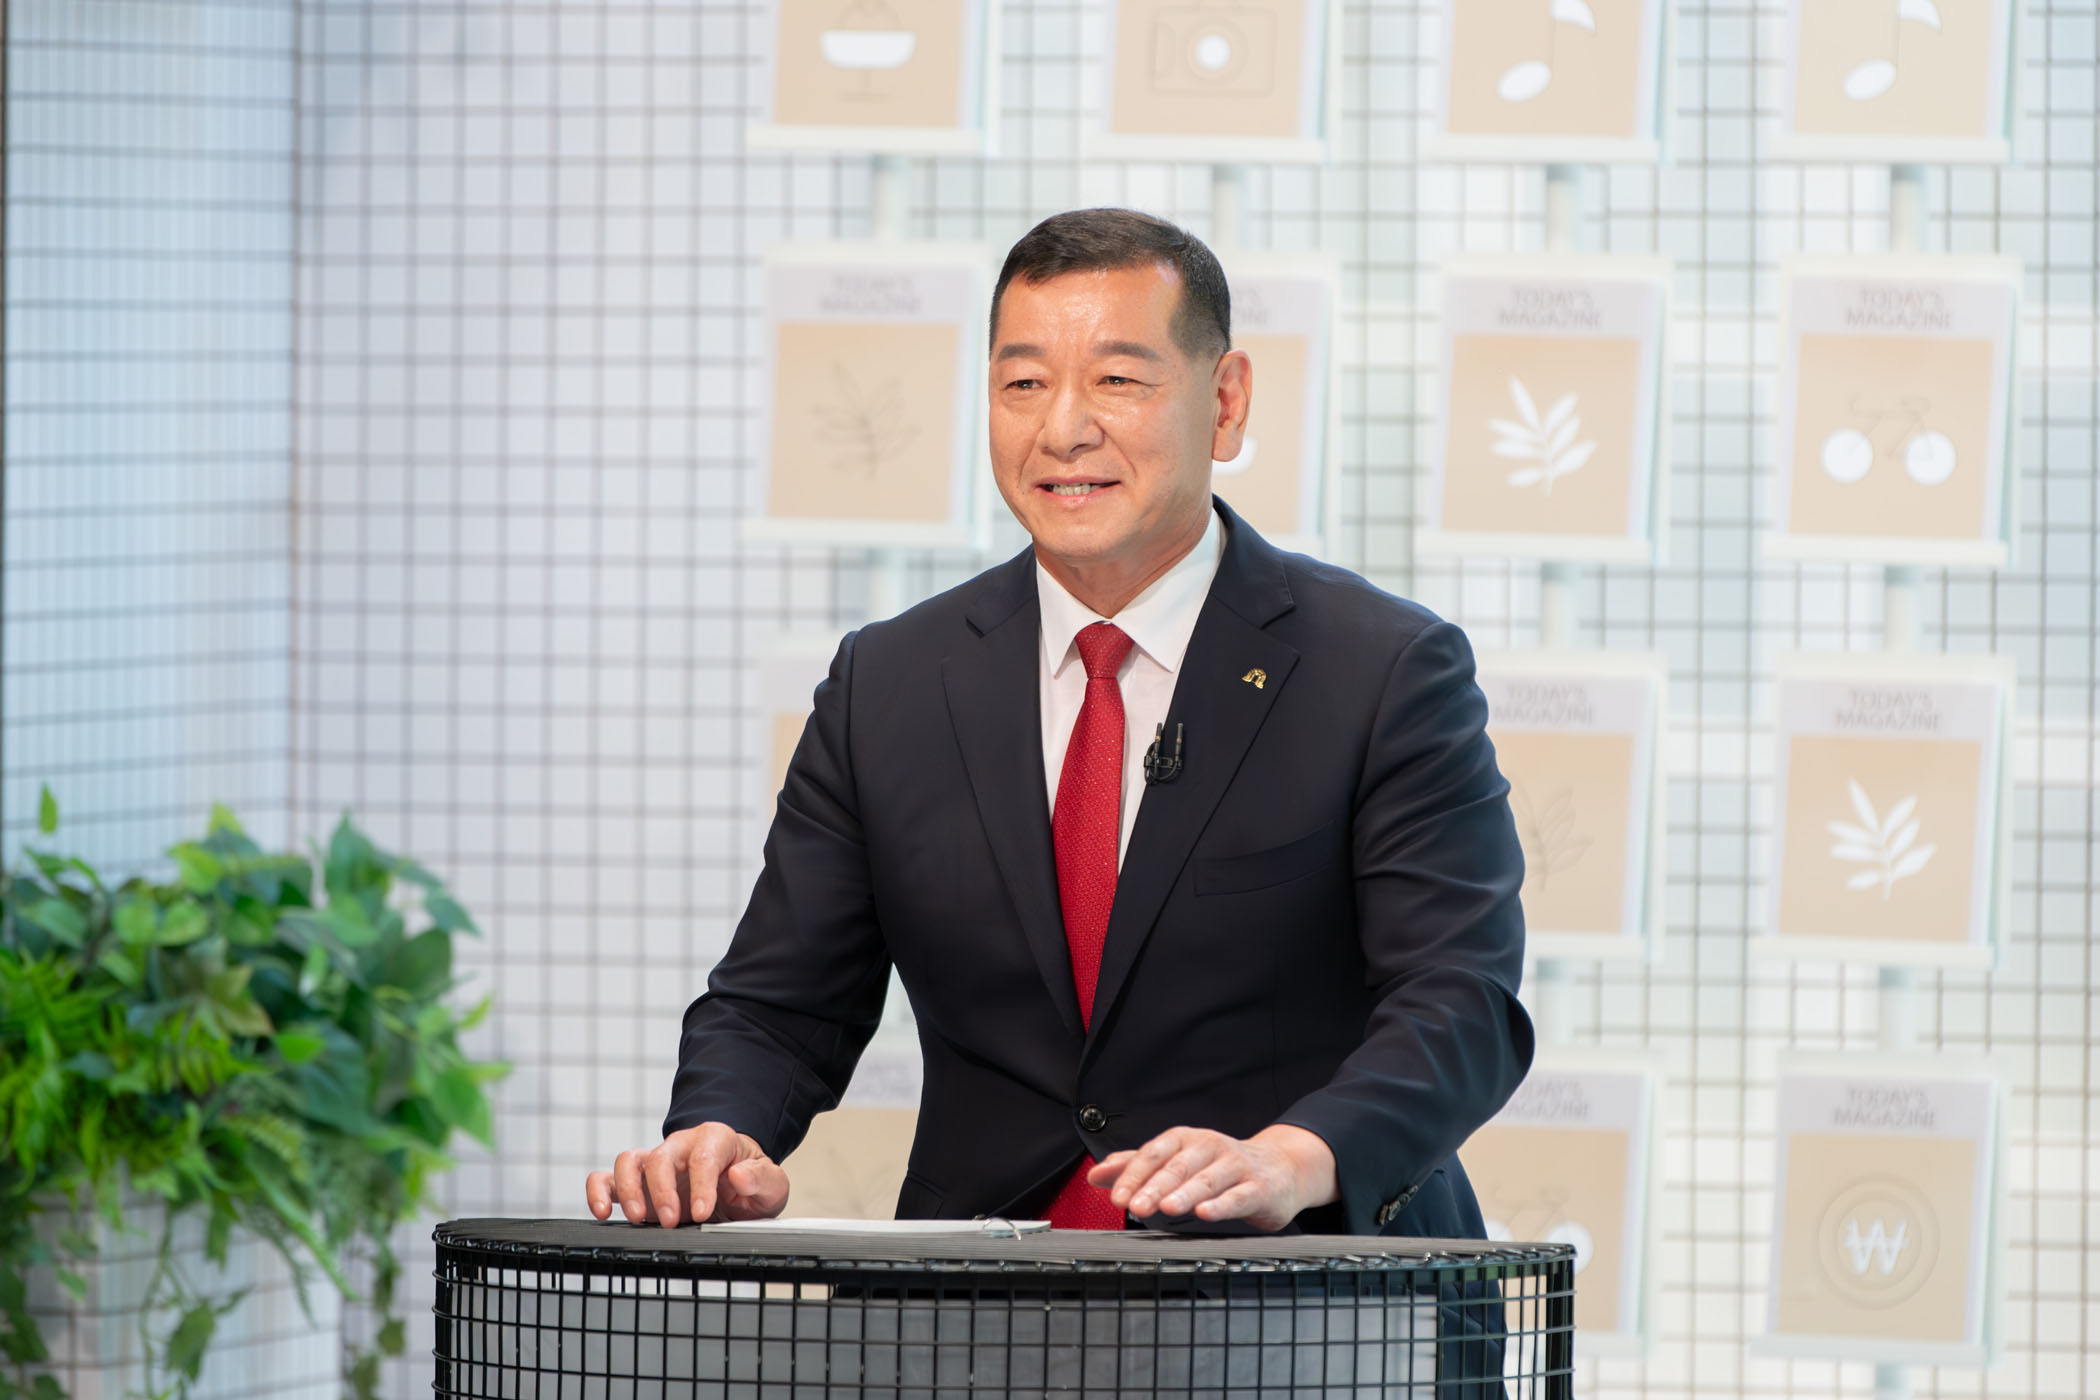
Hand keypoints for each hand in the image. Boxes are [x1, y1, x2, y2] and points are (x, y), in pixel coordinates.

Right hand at [585, 1123, 789, 1227]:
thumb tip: (739, 1175)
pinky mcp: (638, 1181)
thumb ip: (762, 1179)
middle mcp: (682, 1146)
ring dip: (629, 1190)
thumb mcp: (773, 1184)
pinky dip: (599, 1191)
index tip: (701, 1213)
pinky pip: (608, 1176)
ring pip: (630, 1160)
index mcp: (717, 1140)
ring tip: (638, 1219)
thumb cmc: (752, 1181)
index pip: (704, 1157)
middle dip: (663, 1191)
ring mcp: (657, 1162)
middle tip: (671, 1222)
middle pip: (661, 1156)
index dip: (701, 1185)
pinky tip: (602, 1213)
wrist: (738, 1182)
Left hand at [1088, 1124, 1336, 1232]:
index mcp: (1186, 1140)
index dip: (1134, 1174)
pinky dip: (1222, 1204)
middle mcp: (1210, 1148)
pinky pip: (1238, 1196)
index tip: (1116, 1197)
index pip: (1154, 1154)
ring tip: (1165, 1208)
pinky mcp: (1258, 1188)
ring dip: (1184, 1193)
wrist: (1280, 1169)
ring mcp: (1236, 1166)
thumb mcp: (1178, 1161)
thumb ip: (1138, 1167)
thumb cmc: (1220, 1166)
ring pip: (1207, 1179)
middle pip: (1177, 1166)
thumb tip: (1096, 1175)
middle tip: (1134, 1206)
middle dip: (1154, 1186)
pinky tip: (1205, 1213)